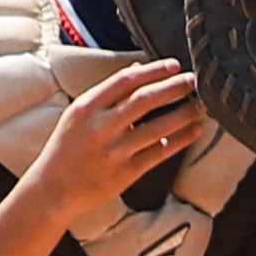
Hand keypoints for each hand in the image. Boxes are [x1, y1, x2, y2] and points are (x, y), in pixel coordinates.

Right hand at [21, 60, 206, 225]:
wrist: (52, 189)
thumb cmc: (67, 148)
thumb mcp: (78, 115)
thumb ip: (108, 94)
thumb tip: (137, 69)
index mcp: (87, 108)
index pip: (125, 81)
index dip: (153, 71)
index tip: (175, 65)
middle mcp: (100, 127)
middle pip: (145, 100)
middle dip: (174, 88)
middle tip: (195, 81)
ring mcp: (114, 151)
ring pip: (157, 127)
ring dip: (183, 114)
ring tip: (202, 105)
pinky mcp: (125, 173)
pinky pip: (159, 153)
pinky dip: (179, 140)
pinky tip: (195, 131)